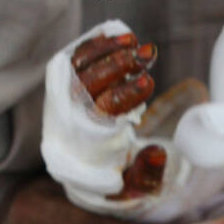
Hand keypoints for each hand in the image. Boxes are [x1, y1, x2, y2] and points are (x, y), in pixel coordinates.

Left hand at [68, 31, 167, 198]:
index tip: (148, 81)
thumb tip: (159, 152)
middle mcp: (68, 120)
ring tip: (133, 41)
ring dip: (105, 50)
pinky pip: (74, 61)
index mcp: (85, 144)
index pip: (102, 113)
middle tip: (147, 54)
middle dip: (116, 65)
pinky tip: (116, 37)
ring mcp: (63, 101)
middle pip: (86, 84)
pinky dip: (93, 46)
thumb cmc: (114, 179)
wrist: (87, 175)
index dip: (125, 95)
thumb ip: (146, 172)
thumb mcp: (135, 186)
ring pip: (77, 68)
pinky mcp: (65, 89)